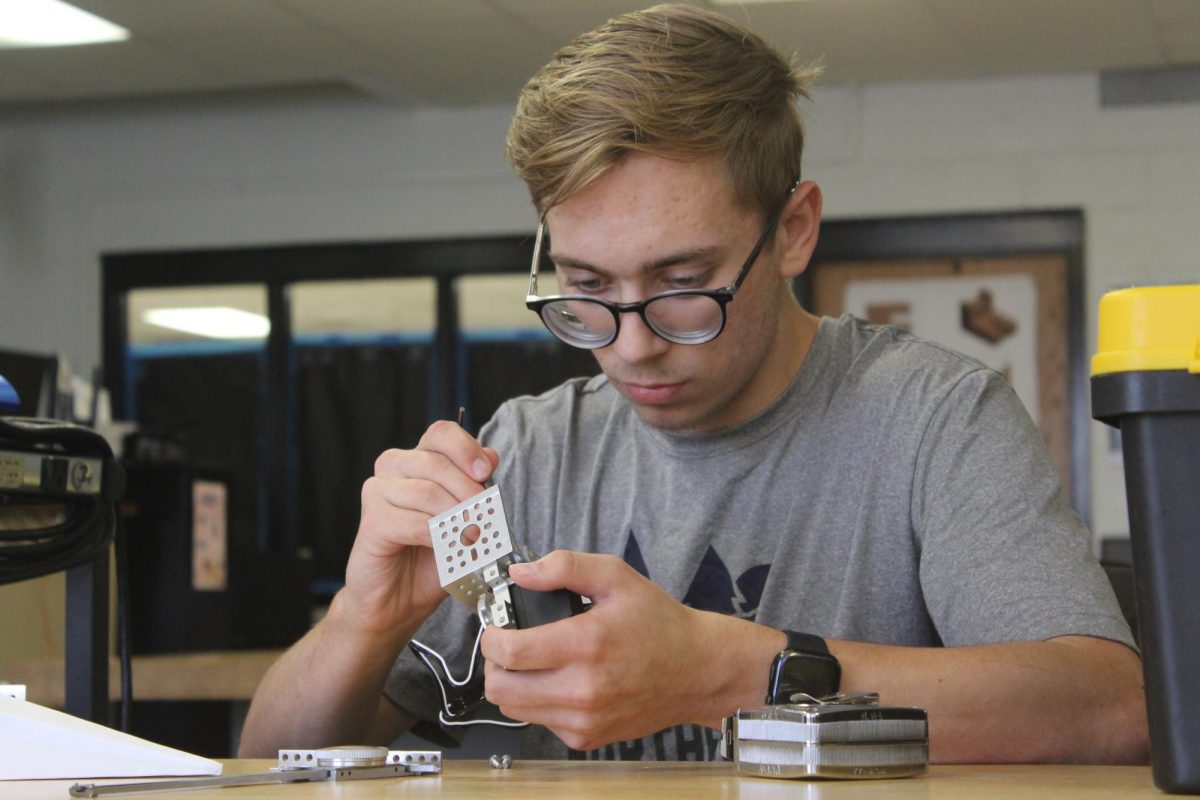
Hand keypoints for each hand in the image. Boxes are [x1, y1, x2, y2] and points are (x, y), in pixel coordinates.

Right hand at [339, 420, 499, 635]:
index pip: (440, 433)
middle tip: (484, 520)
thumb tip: (491, 457)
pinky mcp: (371, 523)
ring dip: (456, 519)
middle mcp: (393, 469)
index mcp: (417, 461)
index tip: (485, 472)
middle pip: (435, 461)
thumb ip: (475, 488)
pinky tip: (448, 550)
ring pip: (426, 492)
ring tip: (471, 539)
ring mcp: (378, 494)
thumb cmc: (430, 560)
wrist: (398, 602)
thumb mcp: (464, 520)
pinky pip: (414, 523)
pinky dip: (439, 538)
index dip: (466, 448)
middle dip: (469, 492)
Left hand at [480, 550, 746, 751]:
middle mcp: (583, 689)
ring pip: (515, 709)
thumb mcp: (617, 577)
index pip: (510, 653)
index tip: (495, 628)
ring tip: (531, 662)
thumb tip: (520, 572)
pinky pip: (541, 722)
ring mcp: (585, 719)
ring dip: (512, 684)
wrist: (698, 669)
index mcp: (587, 644)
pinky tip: (559, 681)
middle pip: (501, 688)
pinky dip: (538, 703)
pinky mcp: (588, 737)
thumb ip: (565, 567)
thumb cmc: (659, 622)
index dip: (491, 638)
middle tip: (507, 645)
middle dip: (494, 663)